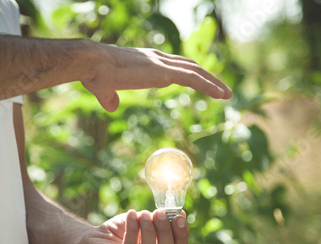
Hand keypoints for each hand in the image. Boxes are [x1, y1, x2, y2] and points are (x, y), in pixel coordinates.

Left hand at [80, 209, 188, 243]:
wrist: (94, 239)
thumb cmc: (122, 231)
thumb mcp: (143, 223)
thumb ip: (159, 220)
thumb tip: (179, 212)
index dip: (182, 233)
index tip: (179, 216)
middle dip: (165, 231)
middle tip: (158, 212)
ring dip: (148, 230)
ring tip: (142, 213)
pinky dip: (132, 229)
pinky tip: (131, 214)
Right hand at [82, 44, 231, 111]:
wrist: (92, 64)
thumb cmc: (94, 74)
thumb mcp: (104, 88)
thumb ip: (111, 97)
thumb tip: (112, 107)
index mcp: (146, 60)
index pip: (174, 64)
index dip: (189, 72)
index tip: (200, 81)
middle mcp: (157, 58)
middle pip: (190, 65)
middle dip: (207, 77)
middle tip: (221, 89)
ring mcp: (162, 64)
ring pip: (196, 71)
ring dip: (214, 83)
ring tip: (227, 95)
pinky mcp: (163, 73)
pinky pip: (193, 78)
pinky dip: (210, 86)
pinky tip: (221, 95)